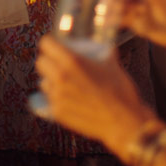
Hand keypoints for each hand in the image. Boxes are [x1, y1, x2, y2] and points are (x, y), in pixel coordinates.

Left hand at [35, 35, 156, 155]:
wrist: (124, 122)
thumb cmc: (120, 92)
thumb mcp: (112, 65)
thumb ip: (103, 51)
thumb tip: (102, 44)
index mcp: (72, 62)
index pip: (46, 43)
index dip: (51, 43)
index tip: (55, 46)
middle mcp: (60, 77)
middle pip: (41, 62)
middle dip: (49, 61)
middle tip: (59, 64)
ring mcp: (56, 96)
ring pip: (43, 81)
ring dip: (51, 80)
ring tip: (66, 84)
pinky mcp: (57, 111)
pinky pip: (49, 99)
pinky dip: (56, 98)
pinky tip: (70, 99)